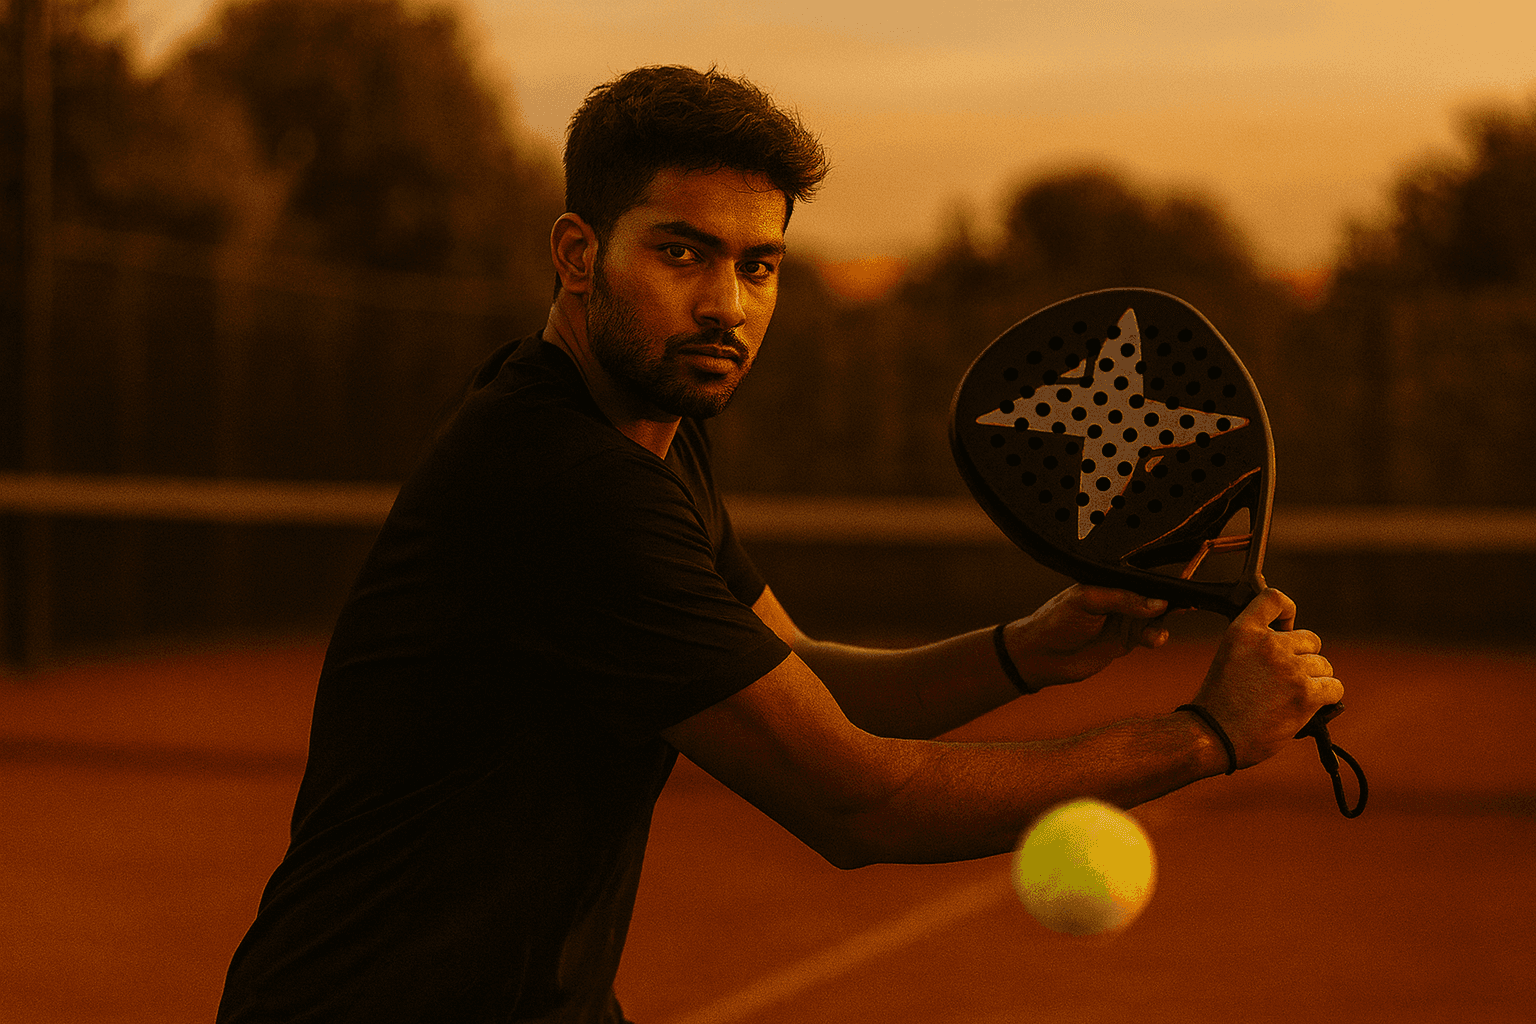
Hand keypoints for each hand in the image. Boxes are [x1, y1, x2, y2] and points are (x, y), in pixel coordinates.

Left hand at [1002, 584, 1170, 689]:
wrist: (1041, 655)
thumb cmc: (1055, 620)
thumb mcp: (1086, 600)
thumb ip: (1122, 599)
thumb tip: (1156, 602)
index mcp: (1108, 581)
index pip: (1139, 576)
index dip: (1159, 579)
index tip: (1182, 580)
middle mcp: (1119, 599)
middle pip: (1153, 596)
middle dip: (1171, 599)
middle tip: (1187, 601)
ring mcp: (1123, 620)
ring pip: (1155, 618)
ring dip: (1164, 621)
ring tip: (1161, 628)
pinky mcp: (1124, 642)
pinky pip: (1148, 636)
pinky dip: (1157, 637)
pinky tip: (1158, 638)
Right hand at [1189, 589, 1342, 768]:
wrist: (1214, 735)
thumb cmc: (1220, 704)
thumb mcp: (1230, 658)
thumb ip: (1257, 646)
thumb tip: (1292, 648)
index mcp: (1243, 631)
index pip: (1275, 598)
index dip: (1288, 612)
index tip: (1286, 628)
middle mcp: (1268, 644)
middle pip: (1310, 640)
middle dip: (1304, 658)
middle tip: (1287, 680)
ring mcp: (1289, 668)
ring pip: (1324, 666)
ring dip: (1315, 680)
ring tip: (1294, 697)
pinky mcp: (1305, 694)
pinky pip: (1334, 688)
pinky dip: (1327, 698)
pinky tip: (1312, 707)